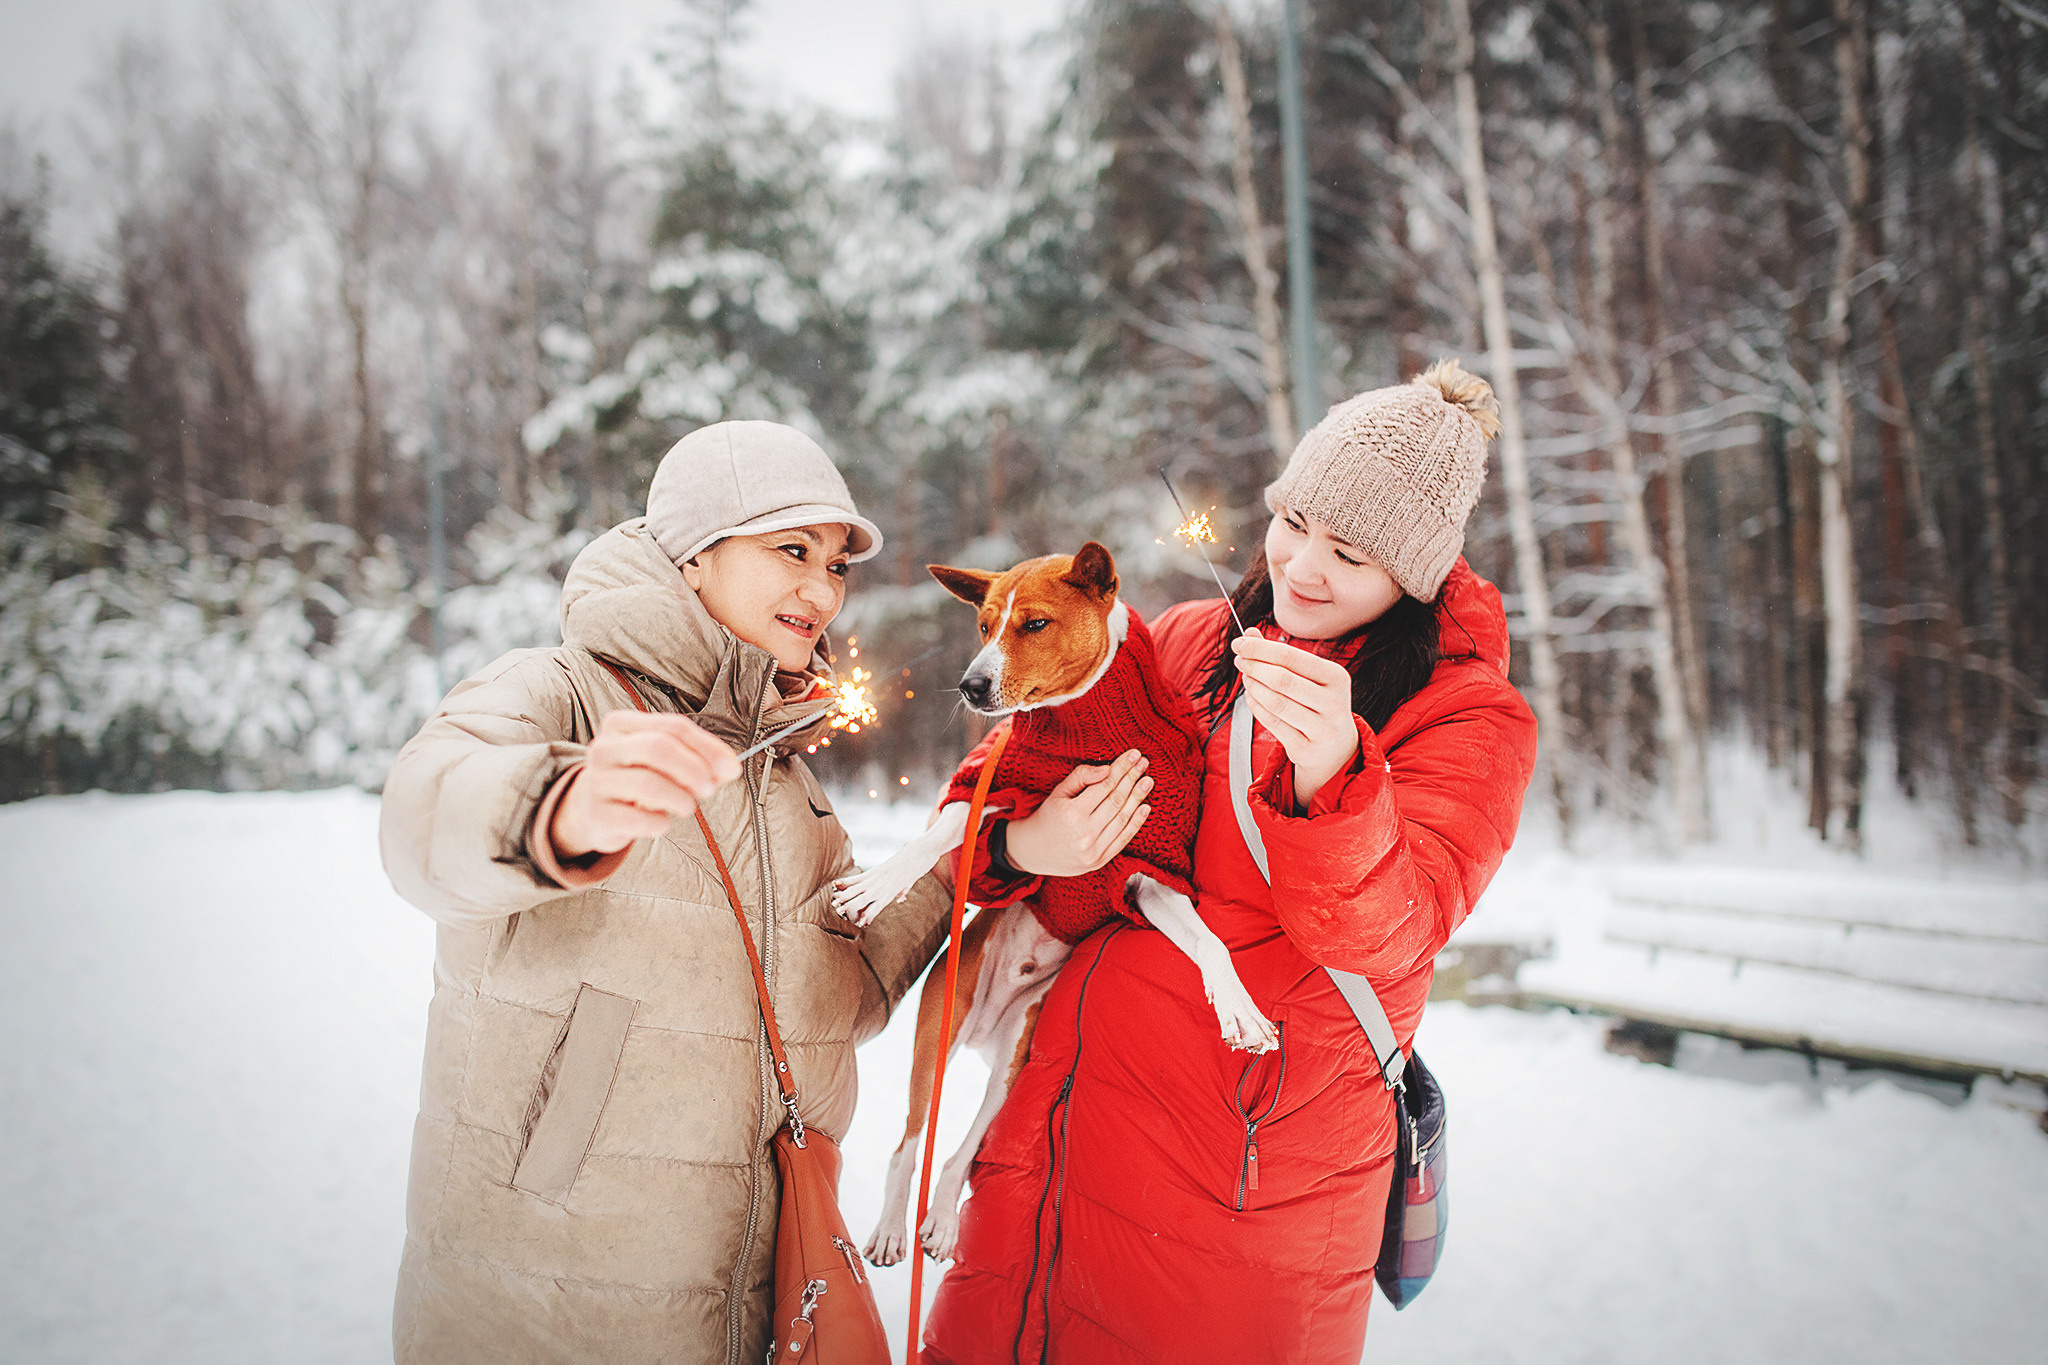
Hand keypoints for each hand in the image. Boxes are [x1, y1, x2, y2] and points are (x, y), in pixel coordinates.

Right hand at [551, 710, 742, 858]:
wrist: (594, 811)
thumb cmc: (637, 779)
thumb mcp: (664, 763)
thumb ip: (700, 761)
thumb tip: (730, 768)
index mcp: (622, 724)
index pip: (673, 726)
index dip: (707, 747)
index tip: (730, 768)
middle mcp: (604, 747)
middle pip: (658, 748)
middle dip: (693, 770)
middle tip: (709, 789)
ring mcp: (596, 780)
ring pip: (648, 783)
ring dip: (680, 799)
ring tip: (688, 807)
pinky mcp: (596, 813)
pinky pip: (637, 818)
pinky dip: (659, 822)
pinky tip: (662, 822)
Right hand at [1002, 750, 1151, 876]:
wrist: (1034, 852)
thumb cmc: (1048, 817)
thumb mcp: (1058, 793)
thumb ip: (1081, 777)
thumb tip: (1107, 769)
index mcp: (1071, 813)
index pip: (1104, 785)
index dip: (1121, 768)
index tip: (1133, 755)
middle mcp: (1084, 833)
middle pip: (1116, 800)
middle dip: (1132, 779)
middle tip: (1144, 763)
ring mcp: (1093, 849)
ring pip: (1122, 819)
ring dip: (1138, 797)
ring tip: (1148, 781)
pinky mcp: (1100, 860)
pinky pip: (1123, 839)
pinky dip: (1136, 823)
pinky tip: (1145, 807)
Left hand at [1231, 634, 1358, 809]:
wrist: (1337, 748)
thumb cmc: (1319, 704)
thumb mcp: (1309, 676)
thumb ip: (1280, 655)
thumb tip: (1249, 633)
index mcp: (1336, 677)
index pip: (1290, 656)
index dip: (1259, 648)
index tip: (1240, 644)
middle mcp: (1333, 702)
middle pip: (1281, 679)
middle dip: (1253, 667)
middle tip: (1240, 661)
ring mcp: (1321, 728)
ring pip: (1275, 702)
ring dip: (1253, 687)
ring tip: (1246, 678)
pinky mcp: (1306, 748)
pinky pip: (1272, 722)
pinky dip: (1255, 707)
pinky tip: (1252, 697)